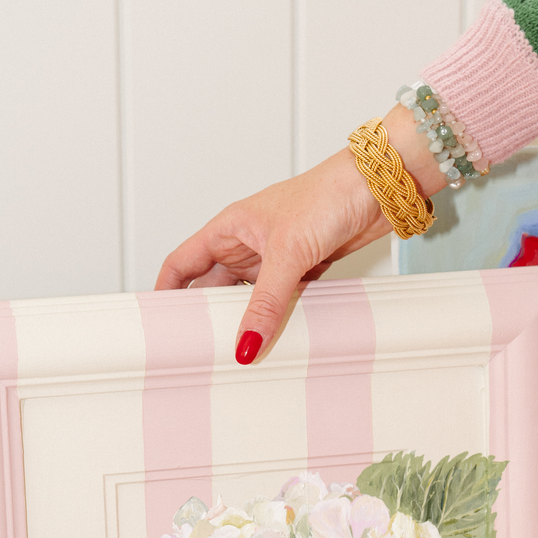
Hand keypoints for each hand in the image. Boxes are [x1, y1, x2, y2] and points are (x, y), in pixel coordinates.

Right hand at [155, 106, 446, 361]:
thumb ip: (265, 302)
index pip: (182, 263)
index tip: (157, 322)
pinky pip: (279, 302)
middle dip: (205, 316)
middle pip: (212, 287)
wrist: (380, 186)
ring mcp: (275, 258)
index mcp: (229, 228)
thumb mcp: (288, 253)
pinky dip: (275, 320)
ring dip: (243, 320)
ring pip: (248, 298)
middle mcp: (247, 244)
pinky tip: (273, 339)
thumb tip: (245, 343)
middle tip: (197, 349)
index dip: (165, 291)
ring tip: (233, 351)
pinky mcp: (303, 270)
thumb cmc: (328, 194)